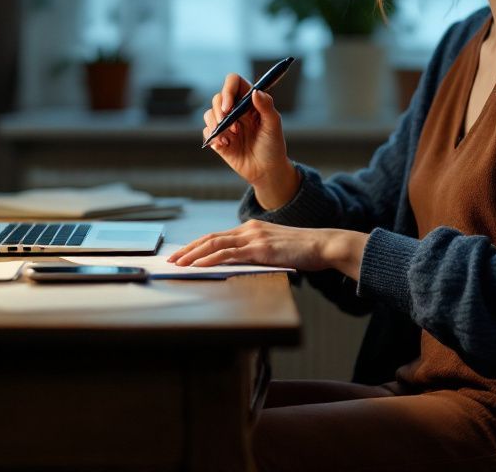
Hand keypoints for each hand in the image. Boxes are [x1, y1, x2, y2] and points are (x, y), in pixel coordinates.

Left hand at [167, 220, 368, 279]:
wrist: (324, 245)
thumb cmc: (304, 251)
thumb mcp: (275, 251)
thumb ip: (257, 255)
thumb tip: (240, 267)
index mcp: (251, 229)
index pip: (217, 236)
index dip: (197, 245)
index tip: (182, 254)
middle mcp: (249, 229)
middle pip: (210, 238)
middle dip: (188, 249)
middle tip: (171, 259)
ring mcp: (254, 237)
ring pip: (215, 244)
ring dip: (193, 255)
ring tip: (179, 263)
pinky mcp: (260, 248)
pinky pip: (230, 254)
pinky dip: (211, 259)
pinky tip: (199, 265)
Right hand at [203, 74, 296, 207]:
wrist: (266, 171)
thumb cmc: (273, 146)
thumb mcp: (274, 125)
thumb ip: (266, 106)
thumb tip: (255, 92)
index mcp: (250, 102)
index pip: (234, 83)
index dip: (228, 89)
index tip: (230, 106)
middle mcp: (236, 110)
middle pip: (218, 98)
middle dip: (220, 110)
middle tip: (230, 125)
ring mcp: (226, 124)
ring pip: (209, 113)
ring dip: (215, 124)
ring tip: (229, 138)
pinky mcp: (219, 138)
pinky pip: (207, 131)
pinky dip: (213, 137)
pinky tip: (225, 145)